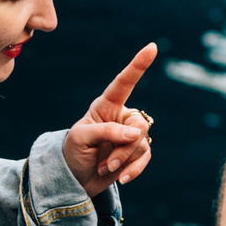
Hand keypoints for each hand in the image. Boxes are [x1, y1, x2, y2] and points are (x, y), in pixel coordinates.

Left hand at [63, 44, 156, 195]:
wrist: (74, 178)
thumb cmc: (73, 152)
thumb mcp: (82, 138)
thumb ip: (107, 131)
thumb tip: (136, 133)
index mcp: (106, 106)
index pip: (124, 83)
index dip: (138, 65)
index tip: (152, 47)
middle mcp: (121, 117)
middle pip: (138, 124)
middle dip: (126, 146)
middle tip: (108, 162)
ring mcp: (130, 135)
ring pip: (142, 142)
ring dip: (125, 160)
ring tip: (107, 168)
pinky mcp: (136, 153)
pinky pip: (145, 156)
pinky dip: (134, 169)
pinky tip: (122, 178)